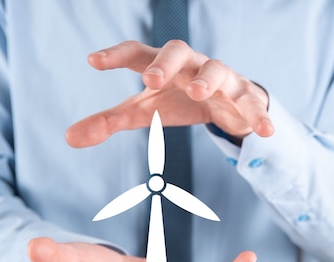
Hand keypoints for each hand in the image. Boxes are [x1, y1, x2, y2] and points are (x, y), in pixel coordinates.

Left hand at [66, 40, 273, 147]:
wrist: (222, 100)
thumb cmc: (175, 98)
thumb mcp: (142, 111)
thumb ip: (108, 121)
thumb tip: (68, 138)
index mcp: (161, 65)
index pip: (137, 53)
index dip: (116, 55)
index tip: (93, 61)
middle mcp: (190, 65)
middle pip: (178, 51)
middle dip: (165, 62)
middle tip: (149, 79)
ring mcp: (219, 77)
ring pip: (216, 69)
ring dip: (207, 78)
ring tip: (197, 92)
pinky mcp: (243, 94)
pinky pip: (251, 101)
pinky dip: (257, 114)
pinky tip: (265, 131)